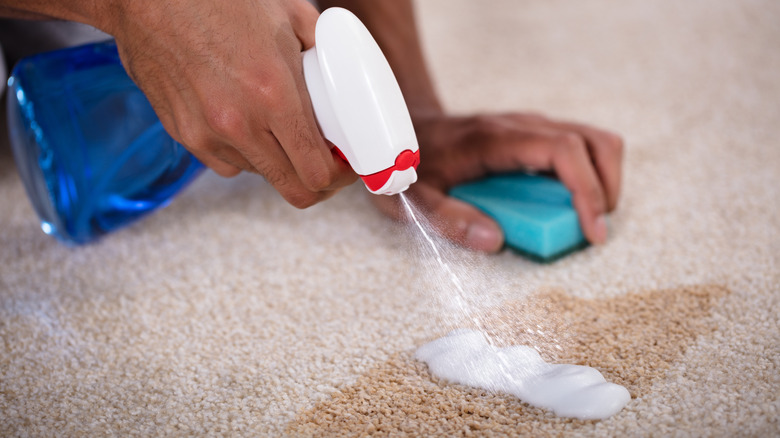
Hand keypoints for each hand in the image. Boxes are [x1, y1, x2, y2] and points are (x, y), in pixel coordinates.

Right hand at [106, 0, 356, 207]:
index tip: (346, 167)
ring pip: (260, 174)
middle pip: (292, 189)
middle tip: (326, 164)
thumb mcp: (288, 15)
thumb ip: (322, 50)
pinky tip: (248, 123)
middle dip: (317, 183)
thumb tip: (346, 76)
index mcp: (272, 94)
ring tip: (283, 131)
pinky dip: (245, 152)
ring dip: (279, 162)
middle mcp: (238, 123)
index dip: (340, 178)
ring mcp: (206, 134)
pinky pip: (227, 162)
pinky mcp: (183, 135)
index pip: (316, 172)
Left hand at [371, 112, 623, 252]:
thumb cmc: (409, 162)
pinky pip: (578, 148)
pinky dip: (589, 176)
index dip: (588, 189)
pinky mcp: (533, 135)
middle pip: (594, 140)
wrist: (402, 125)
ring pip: (593, 141)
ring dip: (603, 181)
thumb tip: (494, 241)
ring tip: (587, 219)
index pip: (563, 149)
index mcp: (494, 139)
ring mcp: (530, 126)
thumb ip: (448, 219)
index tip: (592, 230)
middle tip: (593, 230)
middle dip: (607, 188)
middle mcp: (520, 125)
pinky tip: (570, 205)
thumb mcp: (413, 198)